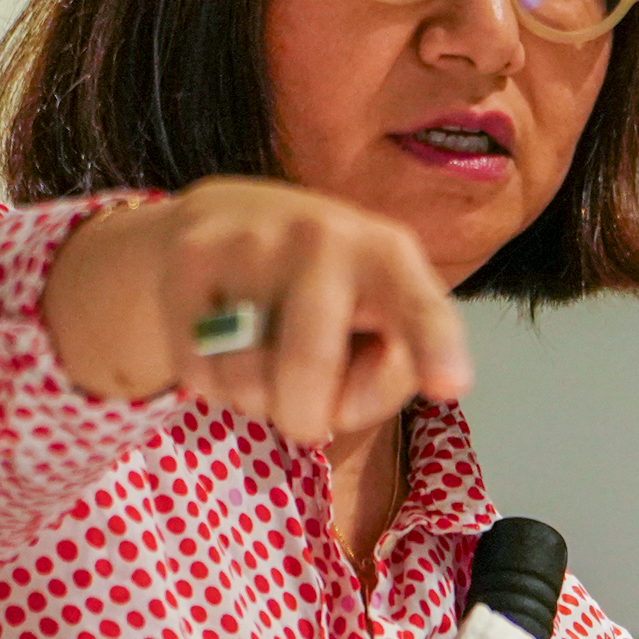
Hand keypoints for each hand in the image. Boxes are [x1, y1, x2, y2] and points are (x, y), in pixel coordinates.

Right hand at [43, 176, 474, 445]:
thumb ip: (389, 373)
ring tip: (265, 358)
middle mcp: (321, 236)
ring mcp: (249, 242)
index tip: (450, 384)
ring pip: (244, 382)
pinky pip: (200, 371)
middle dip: (306, 418)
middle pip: (306, 372)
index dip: (433, 347)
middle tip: (308, 407)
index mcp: (387, 254)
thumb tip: (340, 403)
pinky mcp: (189, 261)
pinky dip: (215, 383)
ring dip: (257, 400)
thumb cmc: (331, 296)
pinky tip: (227, 342)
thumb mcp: (382, 325)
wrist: (228, 220)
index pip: (414, 305)